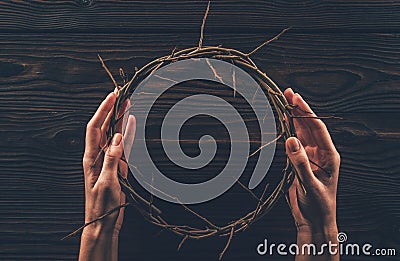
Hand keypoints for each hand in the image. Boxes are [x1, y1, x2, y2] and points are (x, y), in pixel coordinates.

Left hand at [79, 91, 135, 260]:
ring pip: (113, 134)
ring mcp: (108, 159)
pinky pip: (122, 146)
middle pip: (104, 127)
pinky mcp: (116, 166)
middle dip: (111, 110)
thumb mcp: (107, 182)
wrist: (104, 221)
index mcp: (91, 158)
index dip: (102, 110)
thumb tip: (116, 138)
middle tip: (121, 96)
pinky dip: (126, 134)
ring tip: (127, 105)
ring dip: (119, 119)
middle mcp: (98, 155)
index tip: (112, 97)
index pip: (95, 128)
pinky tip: (131, 124)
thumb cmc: (102, 205)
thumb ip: (112, 159)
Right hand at [284, 88, 339, 259]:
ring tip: (284, 102)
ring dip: (293, 118)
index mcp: (329, 156)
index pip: (317, 127)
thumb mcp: (310, 184)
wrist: (313, 220)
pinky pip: (293, 144)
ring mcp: (309, 157)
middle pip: (309, 126)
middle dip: (298, 109)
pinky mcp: (299, 162)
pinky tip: (283, 122)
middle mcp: (320, 153)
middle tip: (287, 93)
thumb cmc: (318, 205)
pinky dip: (288, 132)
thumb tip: (291, 140)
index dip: (306, 112)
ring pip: (300, 132)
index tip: (295, 98)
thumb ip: (300, 162)